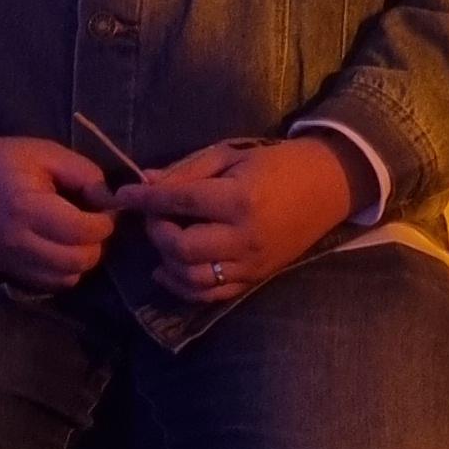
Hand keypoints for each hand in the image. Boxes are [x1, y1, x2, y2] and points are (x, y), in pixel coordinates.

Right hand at [0, 125, 117, 288]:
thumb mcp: (44, 152)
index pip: (85, 231)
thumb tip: (109, 200)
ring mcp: (10, 261)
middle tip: (94, 221)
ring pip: (67, 278)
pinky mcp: (5, 270)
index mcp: (28, 207)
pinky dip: (63, 271)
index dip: (106, 221)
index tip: (106, 206)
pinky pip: (48, 284)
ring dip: (81, 259)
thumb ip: (83, 173)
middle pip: (80, 260)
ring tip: (78, 235)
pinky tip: (60, 247)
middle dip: (97, 242)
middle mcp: (19, 242)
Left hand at [122, 137, 358, 307]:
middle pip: (183, 248)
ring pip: (193, 278)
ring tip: (163, 240)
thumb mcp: (231, 155)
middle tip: (153, 216)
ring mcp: (251, 263)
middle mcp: (244, 237)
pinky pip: (211, 294)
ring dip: (167, 262)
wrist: (327, 187)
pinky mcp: (255, 279)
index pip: (180, 202)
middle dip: (157, 232)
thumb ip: (187, 170)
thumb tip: (145, 181)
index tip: (121, 196)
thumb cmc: (277, 163)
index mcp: (239, 199)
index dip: (146, 200)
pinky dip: (183, 287)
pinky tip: (168, 270)